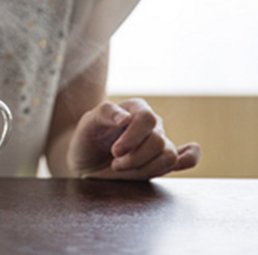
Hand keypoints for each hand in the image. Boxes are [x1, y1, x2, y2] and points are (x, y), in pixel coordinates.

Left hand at [67, 98, 200, 179]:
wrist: (86, 161)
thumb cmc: (87, 138)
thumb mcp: (87, 122)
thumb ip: (105, 113)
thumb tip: (126, 118)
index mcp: (136, 108)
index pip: (147, 119)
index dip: (133, 138)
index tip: (115, 151)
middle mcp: (152, 125)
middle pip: (158, 142)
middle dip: (135, 158)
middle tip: (115, 163)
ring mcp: (159, 143)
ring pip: (168, 156)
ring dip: (145, 167)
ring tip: (124, 168)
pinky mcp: (161, 162)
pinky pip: (186, 159)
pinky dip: (190, 158)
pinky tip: (184, 157)